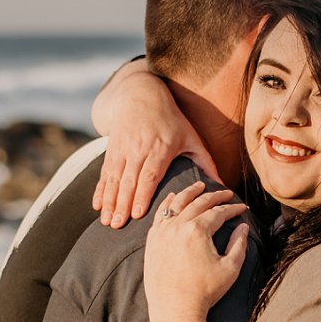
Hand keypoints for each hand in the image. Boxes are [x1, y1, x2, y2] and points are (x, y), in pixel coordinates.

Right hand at [91, 61, 220, 227]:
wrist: (140, 96)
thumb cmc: (171, 121)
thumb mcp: (191, 137)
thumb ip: (205, 162)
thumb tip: (223, 187)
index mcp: (160, 148)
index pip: (149, 174)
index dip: (142, 194)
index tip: (138, 213)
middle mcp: (139, 150)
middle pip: (129, 181)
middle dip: (122, 204)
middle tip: (118, 226)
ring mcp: (123, 150)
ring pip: (114, 179)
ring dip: (109, 201)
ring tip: (107, 221)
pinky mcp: (112, 151)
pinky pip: (105, 173)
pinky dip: (100, 190)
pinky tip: (97, 206)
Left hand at [144, 182, 248, 321]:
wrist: (175, 309)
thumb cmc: (204, 292)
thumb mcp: (230, 268)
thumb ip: (239, 244)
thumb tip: (243, 227)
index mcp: (198, 230)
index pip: (218, 212)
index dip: (233, 209)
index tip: (242, 208)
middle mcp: (178, 226)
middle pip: (199, 203)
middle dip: (215, 196)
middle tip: (226, 193)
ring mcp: (162, 232)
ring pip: (177, 203)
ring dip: (190, 192)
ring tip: (200, 185)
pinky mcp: (152, 241)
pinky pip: (160, 215)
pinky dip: (168, 203)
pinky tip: (173, 198)